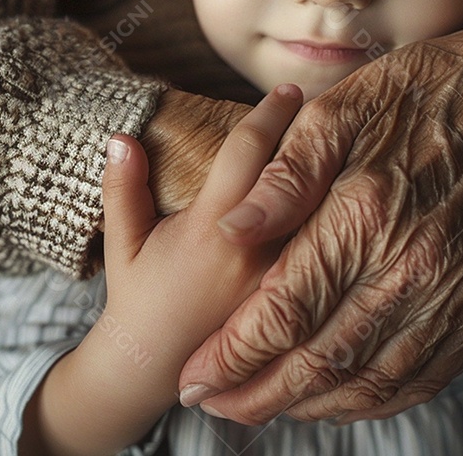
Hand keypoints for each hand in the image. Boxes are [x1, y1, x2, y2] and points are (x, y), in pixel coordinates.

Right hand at [27, 85, 302, 455]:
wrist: (157, 371)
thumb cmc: (139, 296)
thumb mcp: (124, 243)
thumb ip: (123, 188)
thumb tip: (120, 136)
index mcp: (214, 229)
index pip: (249, 155)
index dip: (269, 116)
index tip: (287, 92)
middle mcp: (256, 253)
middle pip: (298, 178)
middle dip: (314, 139)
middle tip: (330, 106)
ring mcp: (280, 279)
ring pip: (317, 212)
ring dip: (327, 175)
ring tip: (342, 143)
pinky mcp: (294, 298)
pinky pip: (319, 245)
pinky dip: (327, 214)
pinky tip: (338, 193)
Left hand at [178, 0, 462, 423]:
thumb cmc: (429, 88)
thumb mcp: (346, 106)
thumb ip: (288, 173)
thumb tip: (233, 227)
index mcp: (366, 215)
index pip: (284, 312)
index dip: (234, 355)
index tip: (195, 377)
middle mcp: (415, 268)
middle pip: (322, 361)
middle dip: (258, 393)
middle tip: (213, 404)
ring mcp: (457, 294)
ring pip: (373, 382)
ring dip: (312, 406)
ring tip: (263, 406)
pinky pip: (426, 376)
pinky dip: (374, 398)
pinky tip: (341, 393)